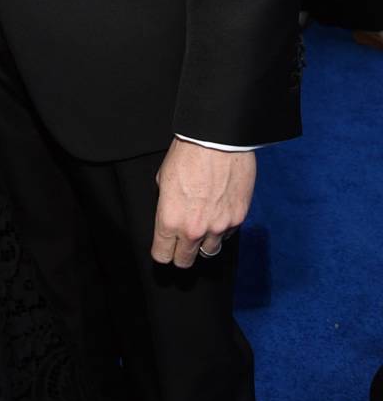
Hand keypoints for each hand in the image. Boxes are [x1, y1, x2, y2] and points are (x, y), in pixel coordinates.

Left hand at [151, 141, 255, 268]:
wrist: (217, 140)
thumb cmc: (187, 154)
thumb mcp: (164, 179)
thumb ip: (166, 204)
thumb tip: (172, 213)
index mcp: (170, 219)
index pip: (162, 255)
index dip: (162, 252)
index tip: (164, 249)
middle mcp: (194, 229)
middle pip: (185, 261)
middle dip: (181, 255)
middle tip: (182, 245)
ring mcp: (219, 227)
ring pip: (209, 251)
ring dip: (204, 243)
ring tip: (202, 227)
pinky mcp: (238, 219)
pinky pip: (228, 235)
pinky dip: (222, 229)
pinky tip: (218, 213)